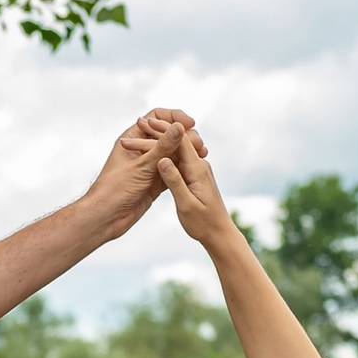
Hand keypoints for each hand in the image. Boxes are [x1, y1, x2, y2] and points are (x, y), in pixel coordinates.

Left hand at [92, 106, 202, 231]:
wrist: (106, 218)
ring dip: (187, 152)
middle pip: (167, 134)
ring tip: (203, 155)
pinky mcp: (155, 180)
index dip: (173, 117)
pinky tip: (196, 169)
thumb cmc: (115, 189)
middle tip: (200, 145)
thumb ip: (162, 147)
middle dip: (185, 136)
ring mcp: (149, 165)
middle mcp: (142, 149)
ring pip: (173, 153)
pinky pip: (173, 169)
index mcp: (132, 138)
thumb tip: (180, 128)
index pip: (155, 117)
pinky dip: (184, 168)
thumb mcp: (142, 166)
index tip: (190, 124)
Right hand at [151, 119, 234, 252]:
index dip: (161, 130)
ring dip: (158, 141)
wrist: (219, 234)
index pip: (179, 141)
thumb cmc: (203, 223)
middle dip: (157, 132)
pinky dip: (163, 153)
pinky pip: (178, 160)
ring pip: (176, 150)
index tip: (143, 124)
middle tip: (138, 123)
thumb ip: (175, 181)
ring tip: (141, 133)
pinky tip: (152, 152)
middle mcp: (199, 165)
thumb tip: (162, 160)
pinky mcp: (194, 177)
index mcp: (197, 170)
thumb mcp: (186, 204)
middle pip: (177, 141)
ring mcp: (197, 170)